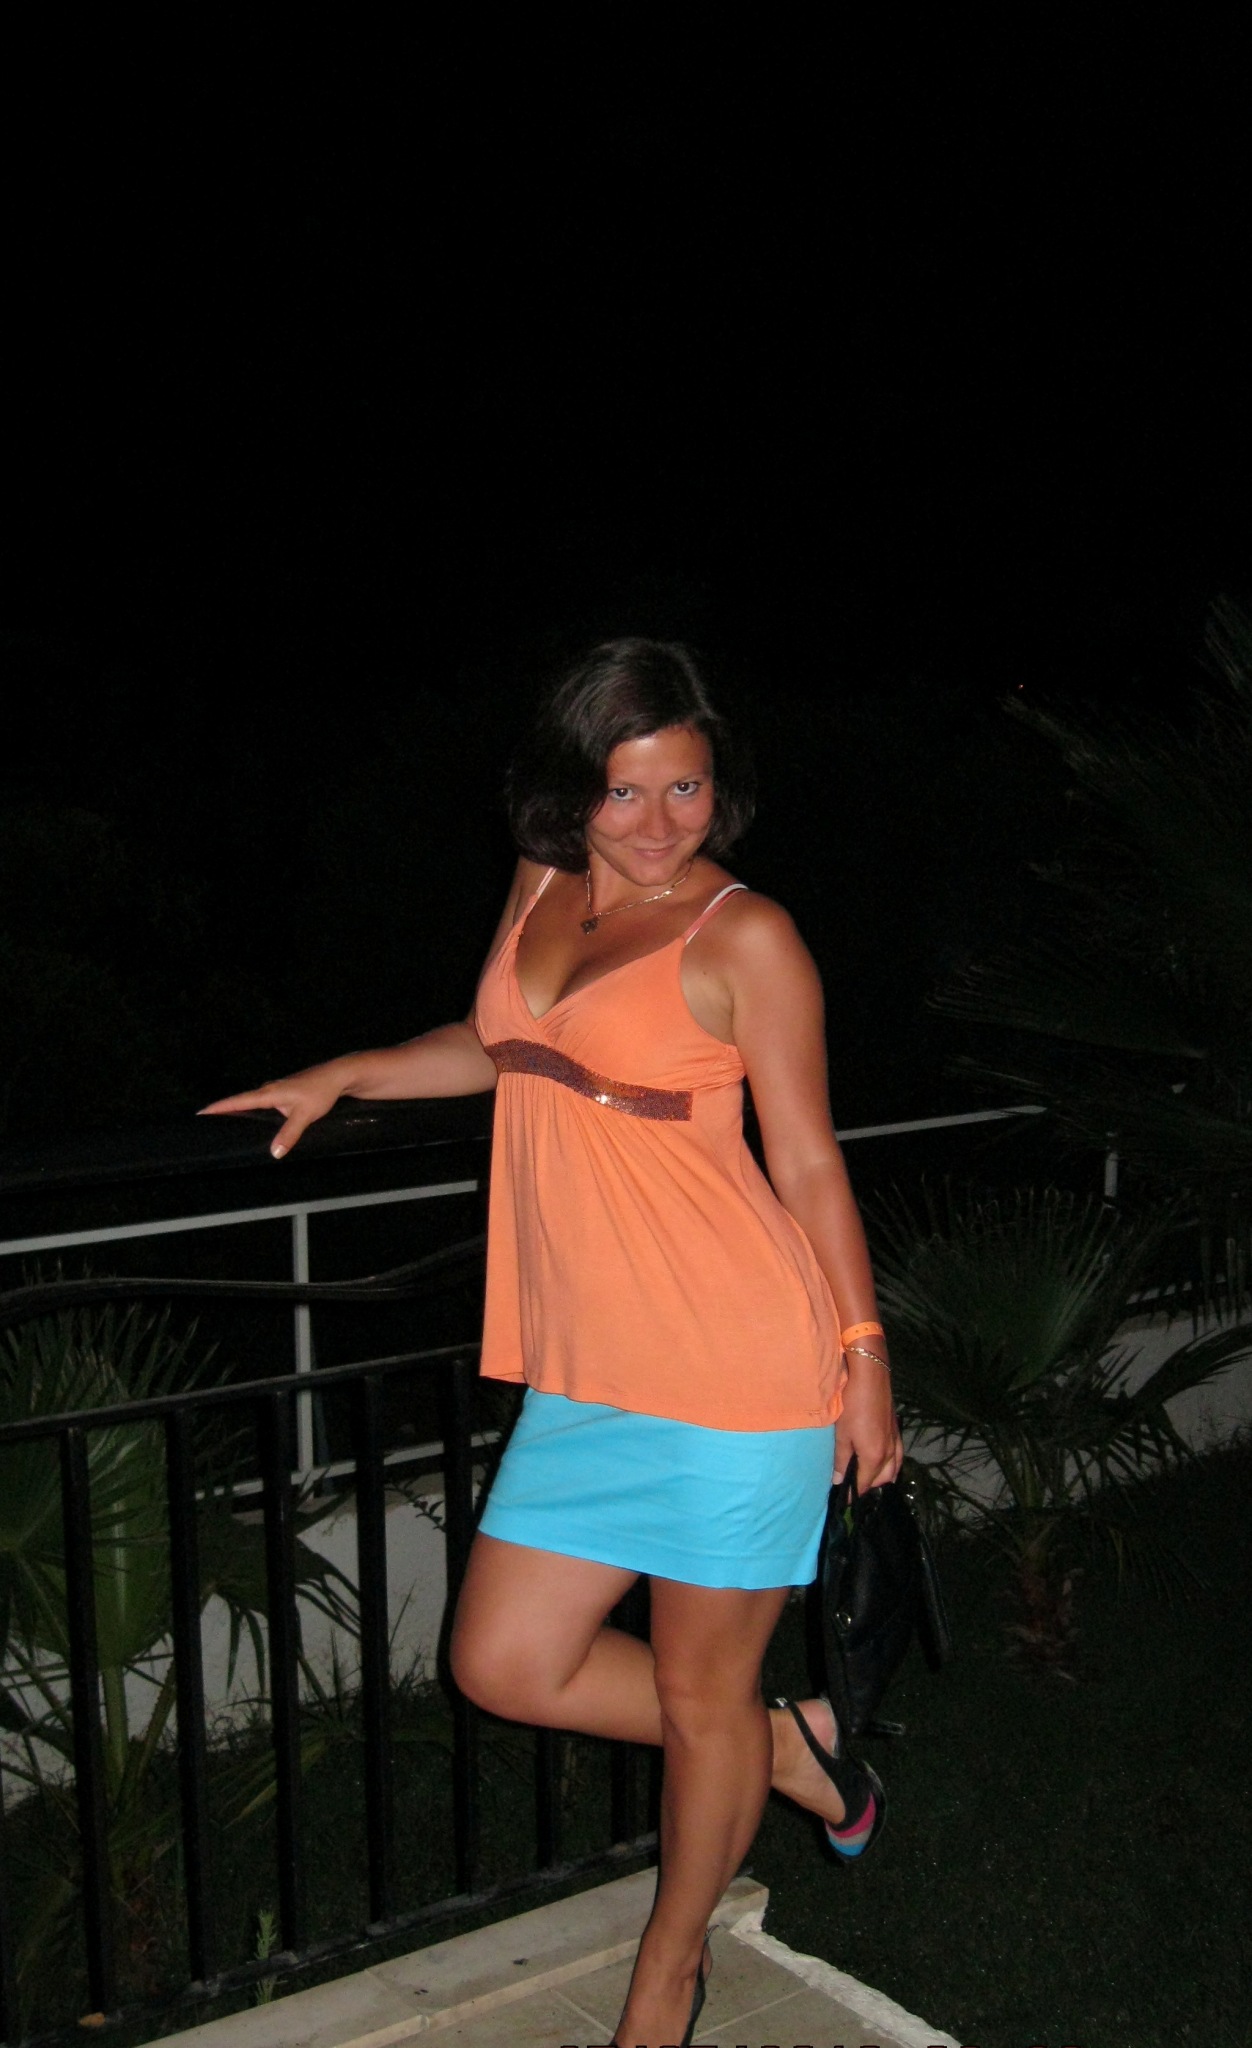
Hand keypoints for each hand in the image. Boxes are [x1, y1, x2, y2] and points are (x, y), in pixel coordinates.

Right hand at [199, 1059, 351, 1157]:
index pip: (238, 1101)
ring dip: (239, 1111)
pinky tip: (255, 1121)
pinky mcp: (285, 1093)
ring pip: (253, 1102)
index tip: (200, 1113)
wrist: (339, 1076)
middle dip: (224, 1111)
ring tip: (225, 1125)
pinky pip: (263, 1103)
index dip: (219, 1107)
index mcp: (269, 1093)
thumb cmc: (321, 1092)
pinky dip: (254, 1111)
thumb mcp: (304, 1116)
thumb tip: (273, 1153)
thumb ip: (289, 1134)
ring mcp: (277, 1090)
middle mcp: (269, 1090)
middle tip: (207, 1124)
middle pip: (241, 1101)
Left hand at [833, 1355, 902, 1488]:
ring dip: (881, 1476)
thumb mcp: (841, 1434)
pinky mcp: (897, 1430)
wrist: (871, 1376)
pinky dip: (891, 1464)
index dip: (853, 1494)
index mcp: (874, 1457)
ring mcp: (895, 1441)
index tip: (843, 1500)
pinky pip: (898, 1456)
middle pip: (881, 1480)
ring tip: (866, 1475)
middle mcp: (889, 1453)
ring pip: (893, 1469)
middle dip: (867, 1486)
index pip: (864, 1484)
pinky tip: (883, 1460)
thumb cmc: (852, 1404)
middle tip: (850, 1485)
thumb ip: (840, 1460)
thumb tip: (837, 1481)